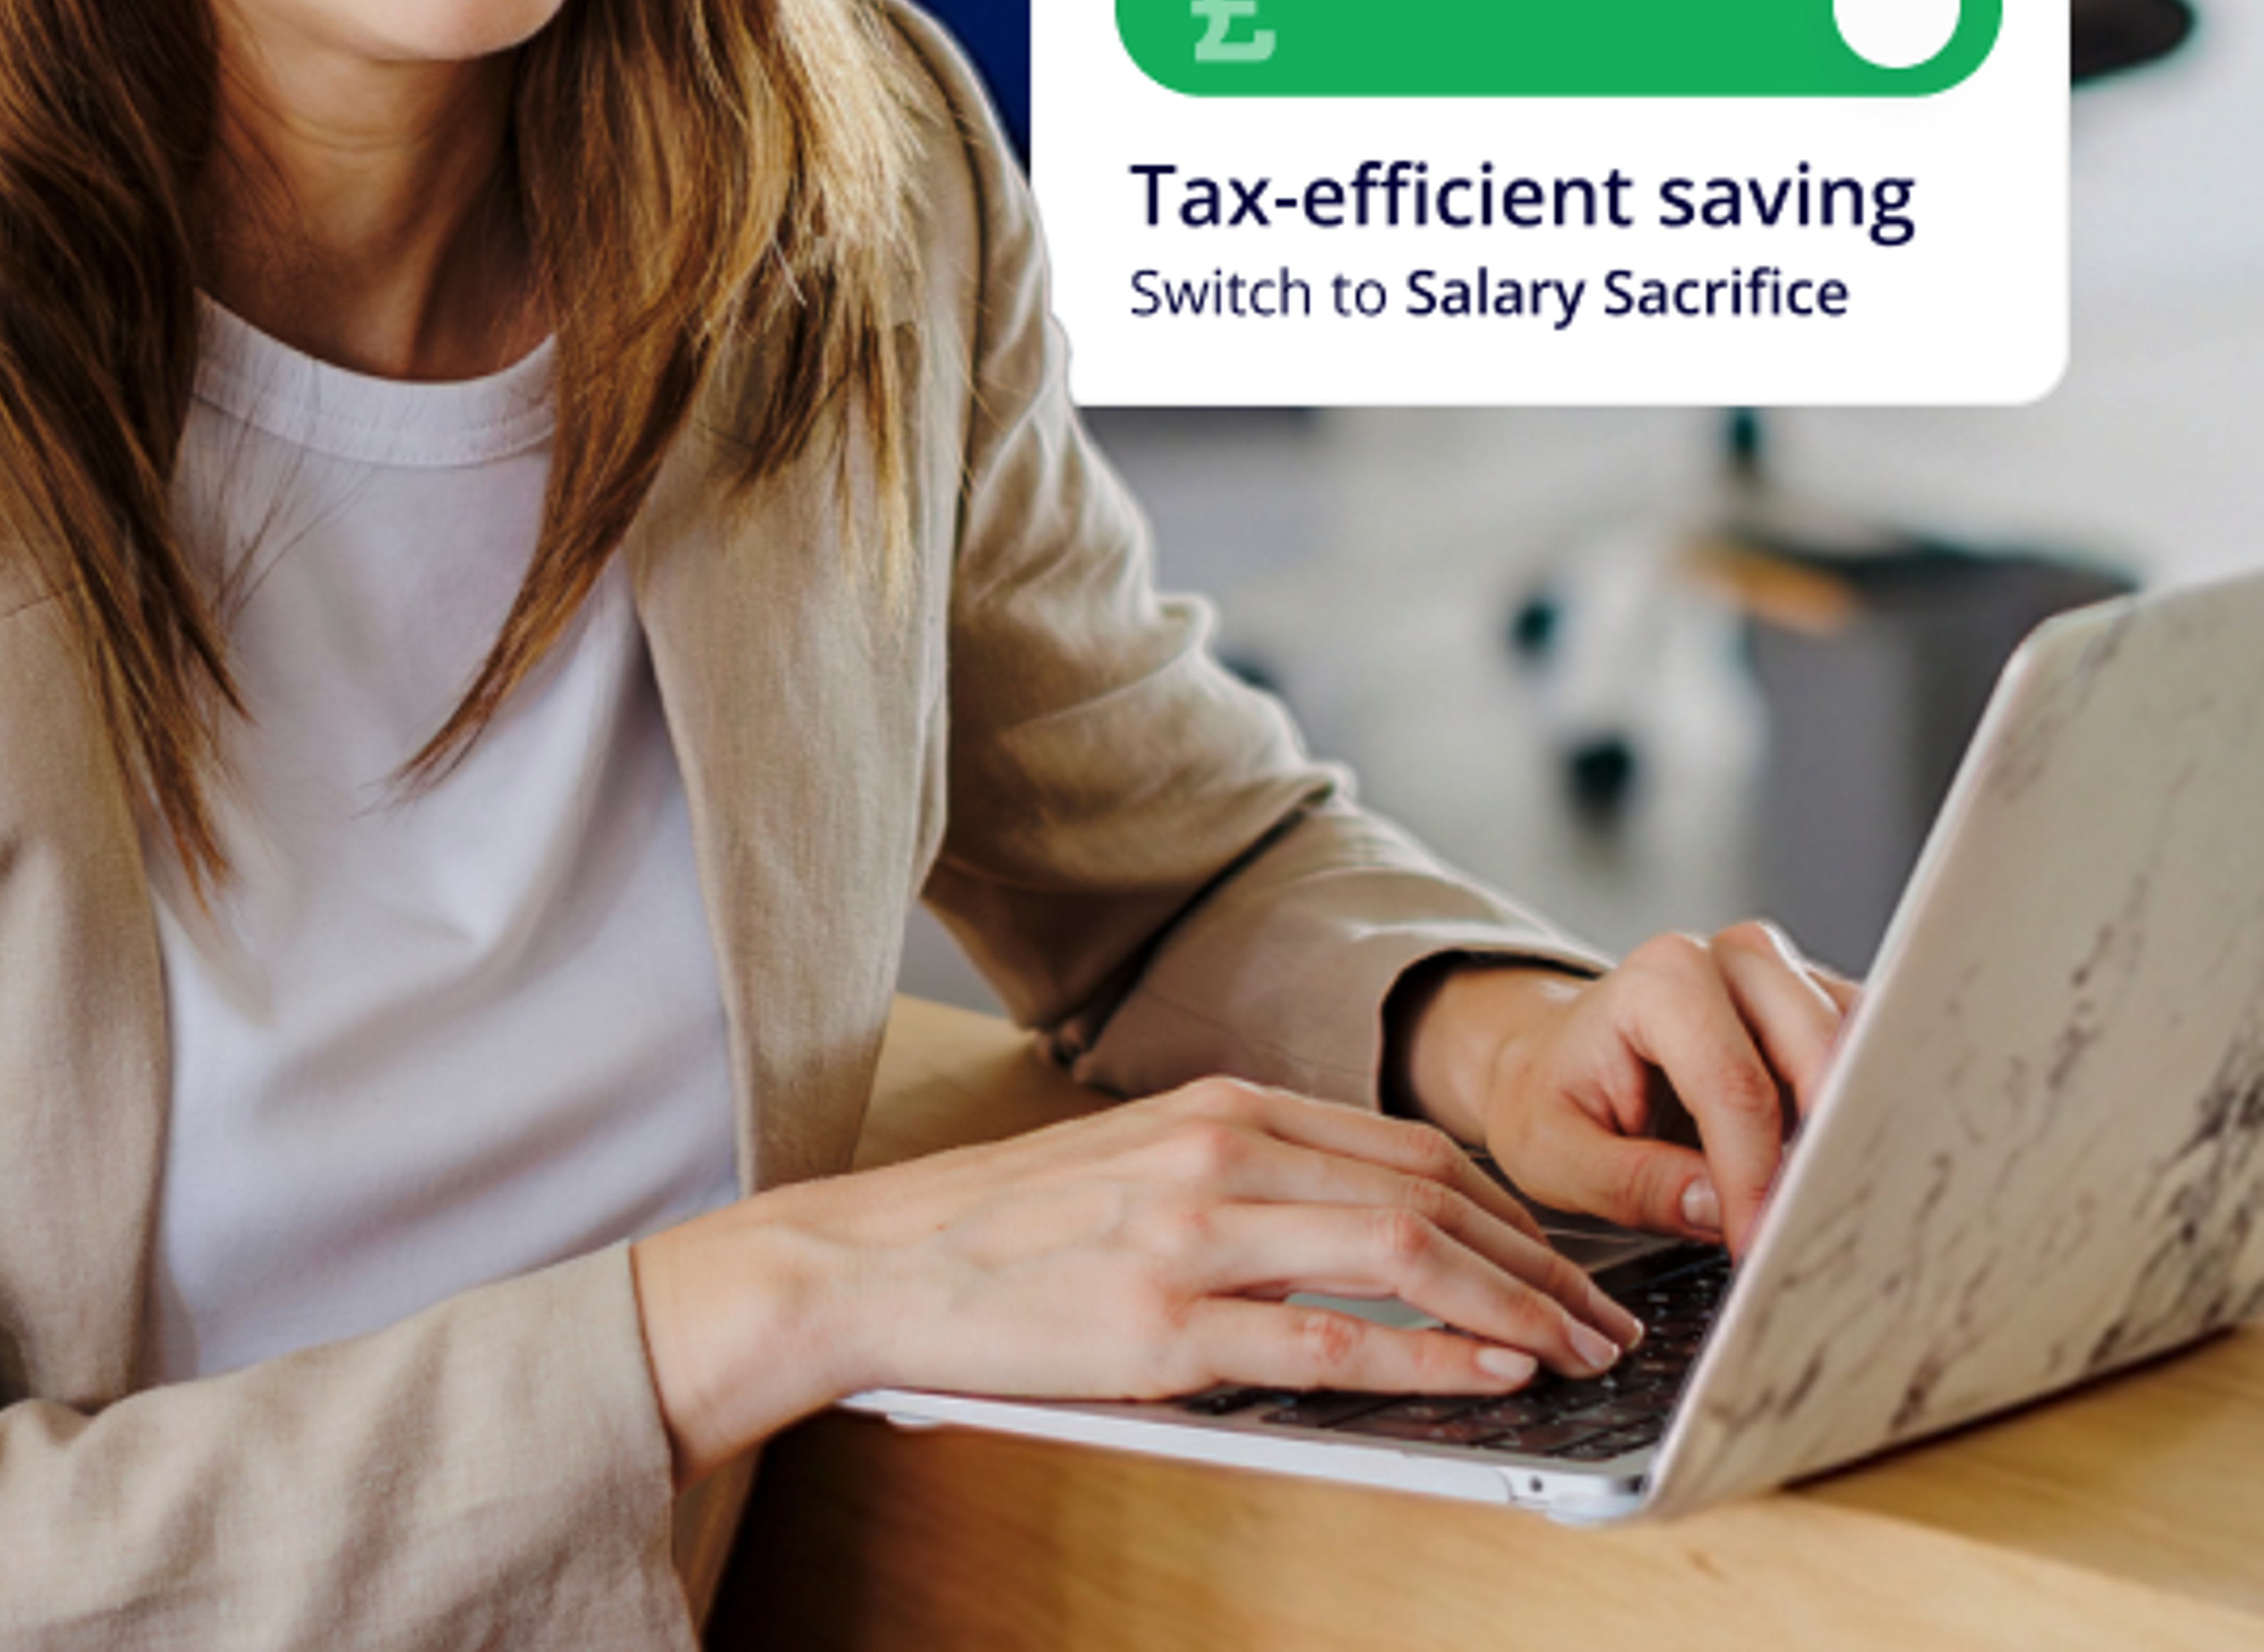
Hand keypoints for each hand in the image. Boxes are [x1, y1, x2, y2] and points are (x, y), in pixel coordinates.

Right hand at [631, 1075, 1644, 1487]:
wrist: (879, 1260)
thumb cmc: (1012, 1224)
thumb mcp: (1142, 1159)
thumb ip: (1248, 1173)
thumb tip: (1369, 1221)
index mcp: (1219, 1104)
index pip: (1408, 1144)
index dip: (1508, 1206)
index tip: (1565, 1261)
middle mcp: (1218, 1148)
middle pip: (1428, 1191)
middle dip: (1537, 1262)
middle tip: (1604, 1321)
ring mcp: (1191, 1235)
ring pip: (1399, 1253)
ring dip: (1510, 1309)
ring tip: (1576, 1357)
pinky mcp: (1160, 1327)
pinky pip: (1326, 1341)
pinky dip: (1422, 1359)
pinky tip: (1484, 1379)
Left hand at [1392, 921, 1857, 1255]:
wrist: (1551, 1056)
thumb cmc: (1551, 1099)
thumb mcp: (1554, 1152)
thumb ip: (1630, 1183)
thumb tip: (1717, 1211)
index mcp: (1663, 980)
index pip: (1735, 1087)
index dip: (1755, 1177)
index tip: (1759, 1250)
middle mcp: (1735, 960)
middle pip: (1818, 1058)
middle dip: (1821, 1155)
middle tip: (1813, 1240)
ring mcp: (1787, 977)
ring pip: (1861, 1055)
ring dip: (1856, 1135)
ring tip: (1835, 1215)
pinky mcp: (1822, 1007)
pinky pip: (1874, 1059)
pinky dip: (1869, 1120)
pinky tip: (1847, 1179)